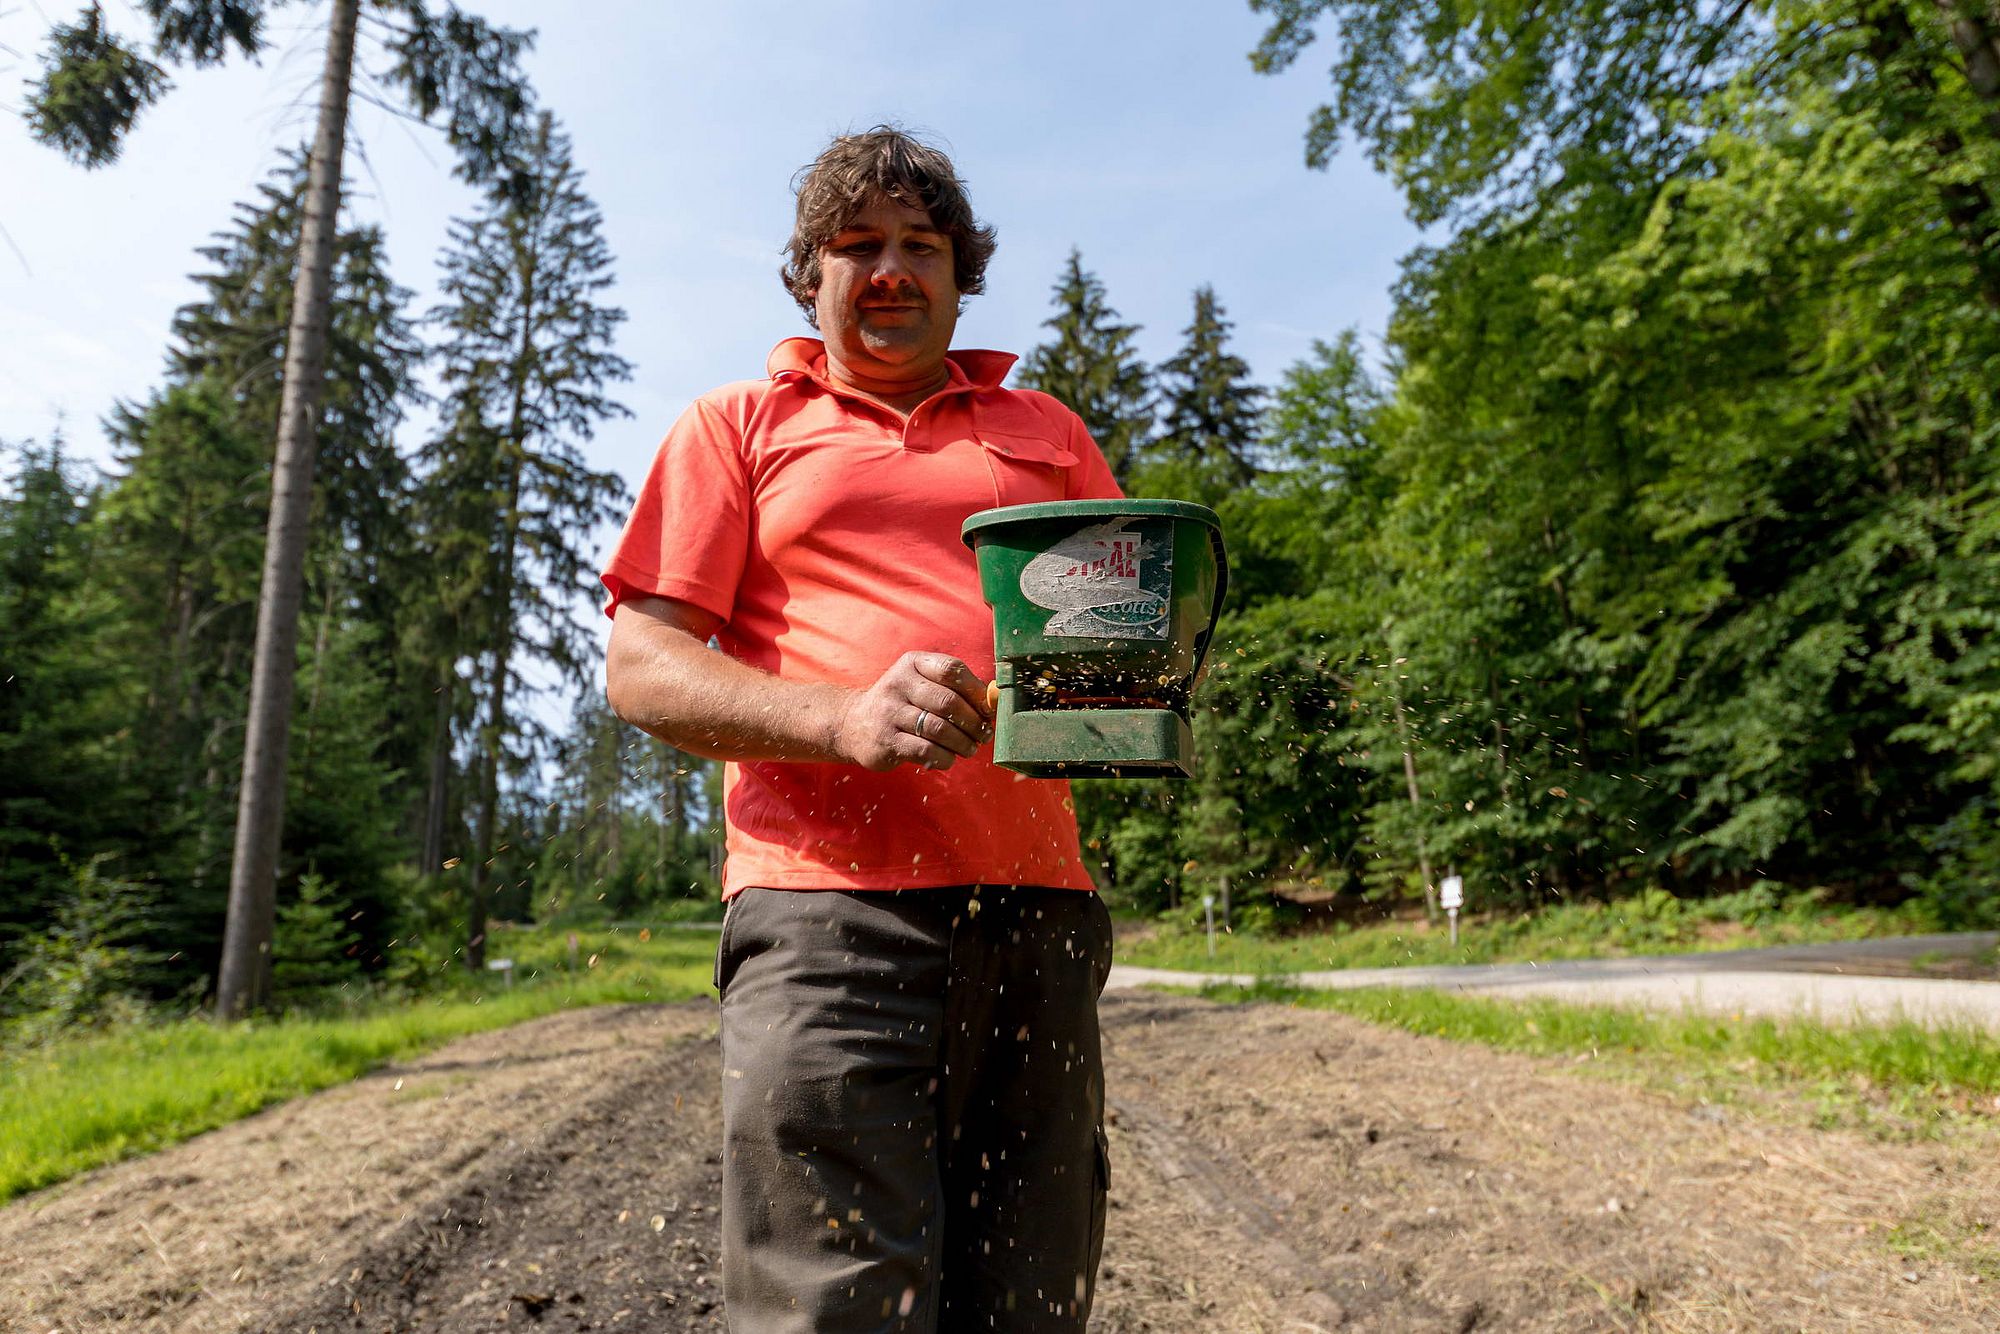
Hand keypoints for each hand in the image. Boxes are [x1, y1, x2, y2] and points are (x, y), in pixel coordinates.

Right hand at [833, 652, 993, 771]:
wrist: (852, 724)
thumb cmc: (901, 703)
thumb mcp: (920, 683)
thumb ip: (953, 688)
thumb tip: (992, 701)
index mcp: (912, 664)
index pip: (952, 670)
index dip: (976, 691)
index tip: (988, 709)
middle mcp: (898, 684)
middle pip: (949, 702)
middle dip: (974, 722)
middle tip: (984, 734)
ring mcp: (889, 713)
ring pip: (939, 729)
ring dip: (963, 743)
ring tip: (970, 748)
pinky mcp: (886, 741)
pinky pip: (926, 751)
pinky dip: (945, 757)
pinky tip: (948, 758)